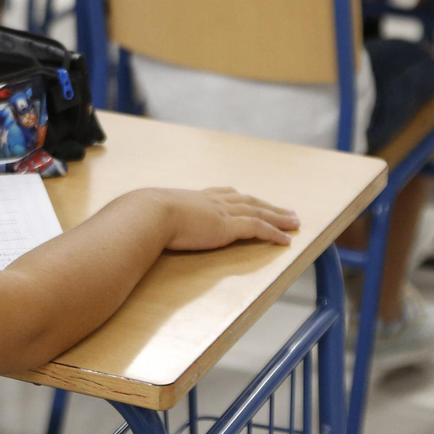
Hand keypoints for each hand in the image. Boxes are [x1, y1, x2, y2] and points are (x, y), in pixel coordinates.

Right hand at [145, 187, 299, 249]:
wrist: (148, 214)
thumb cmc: (143, 217)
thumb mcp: (151, 215)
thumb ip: (154, 220)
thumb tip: (139, 226)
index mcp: (195, 197)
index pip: (224, 194)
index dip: (240, 197)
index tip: (250, 198)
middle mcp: (213, 201)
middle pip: (248, 200)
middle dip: (268, 205)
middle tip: (286, 210)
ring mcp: (222, 212)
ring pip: (259, 212)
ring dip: (279, 216)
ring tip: (294, 221)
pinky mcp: (228, 226)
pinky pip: (258, 228)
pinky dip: (274, 233)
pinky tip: (286, 240)